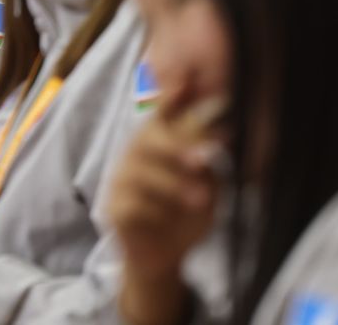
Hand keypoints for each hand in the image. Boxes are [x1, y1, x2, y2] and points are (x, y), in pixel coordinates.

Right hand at [108, 96, 225, 324]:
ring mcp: (121, 182)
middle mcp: (136, 156)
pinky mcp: (113, 209)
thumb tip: (223, 134)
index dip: (171, 97)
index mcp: (159, 145)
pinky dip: (153, 211)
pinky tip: (167, 220)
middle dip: (175, 146)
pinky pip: (130, 203)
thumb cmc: (187, 215)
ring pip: (140, 172)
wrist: (166, 257)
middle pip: (147, 139)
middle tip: (203, 161)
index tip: (187, 81)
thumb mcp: (207, 186)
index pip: (162, 114)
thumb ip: (207, 162)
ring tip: (200, 200)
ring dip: (173, 184)